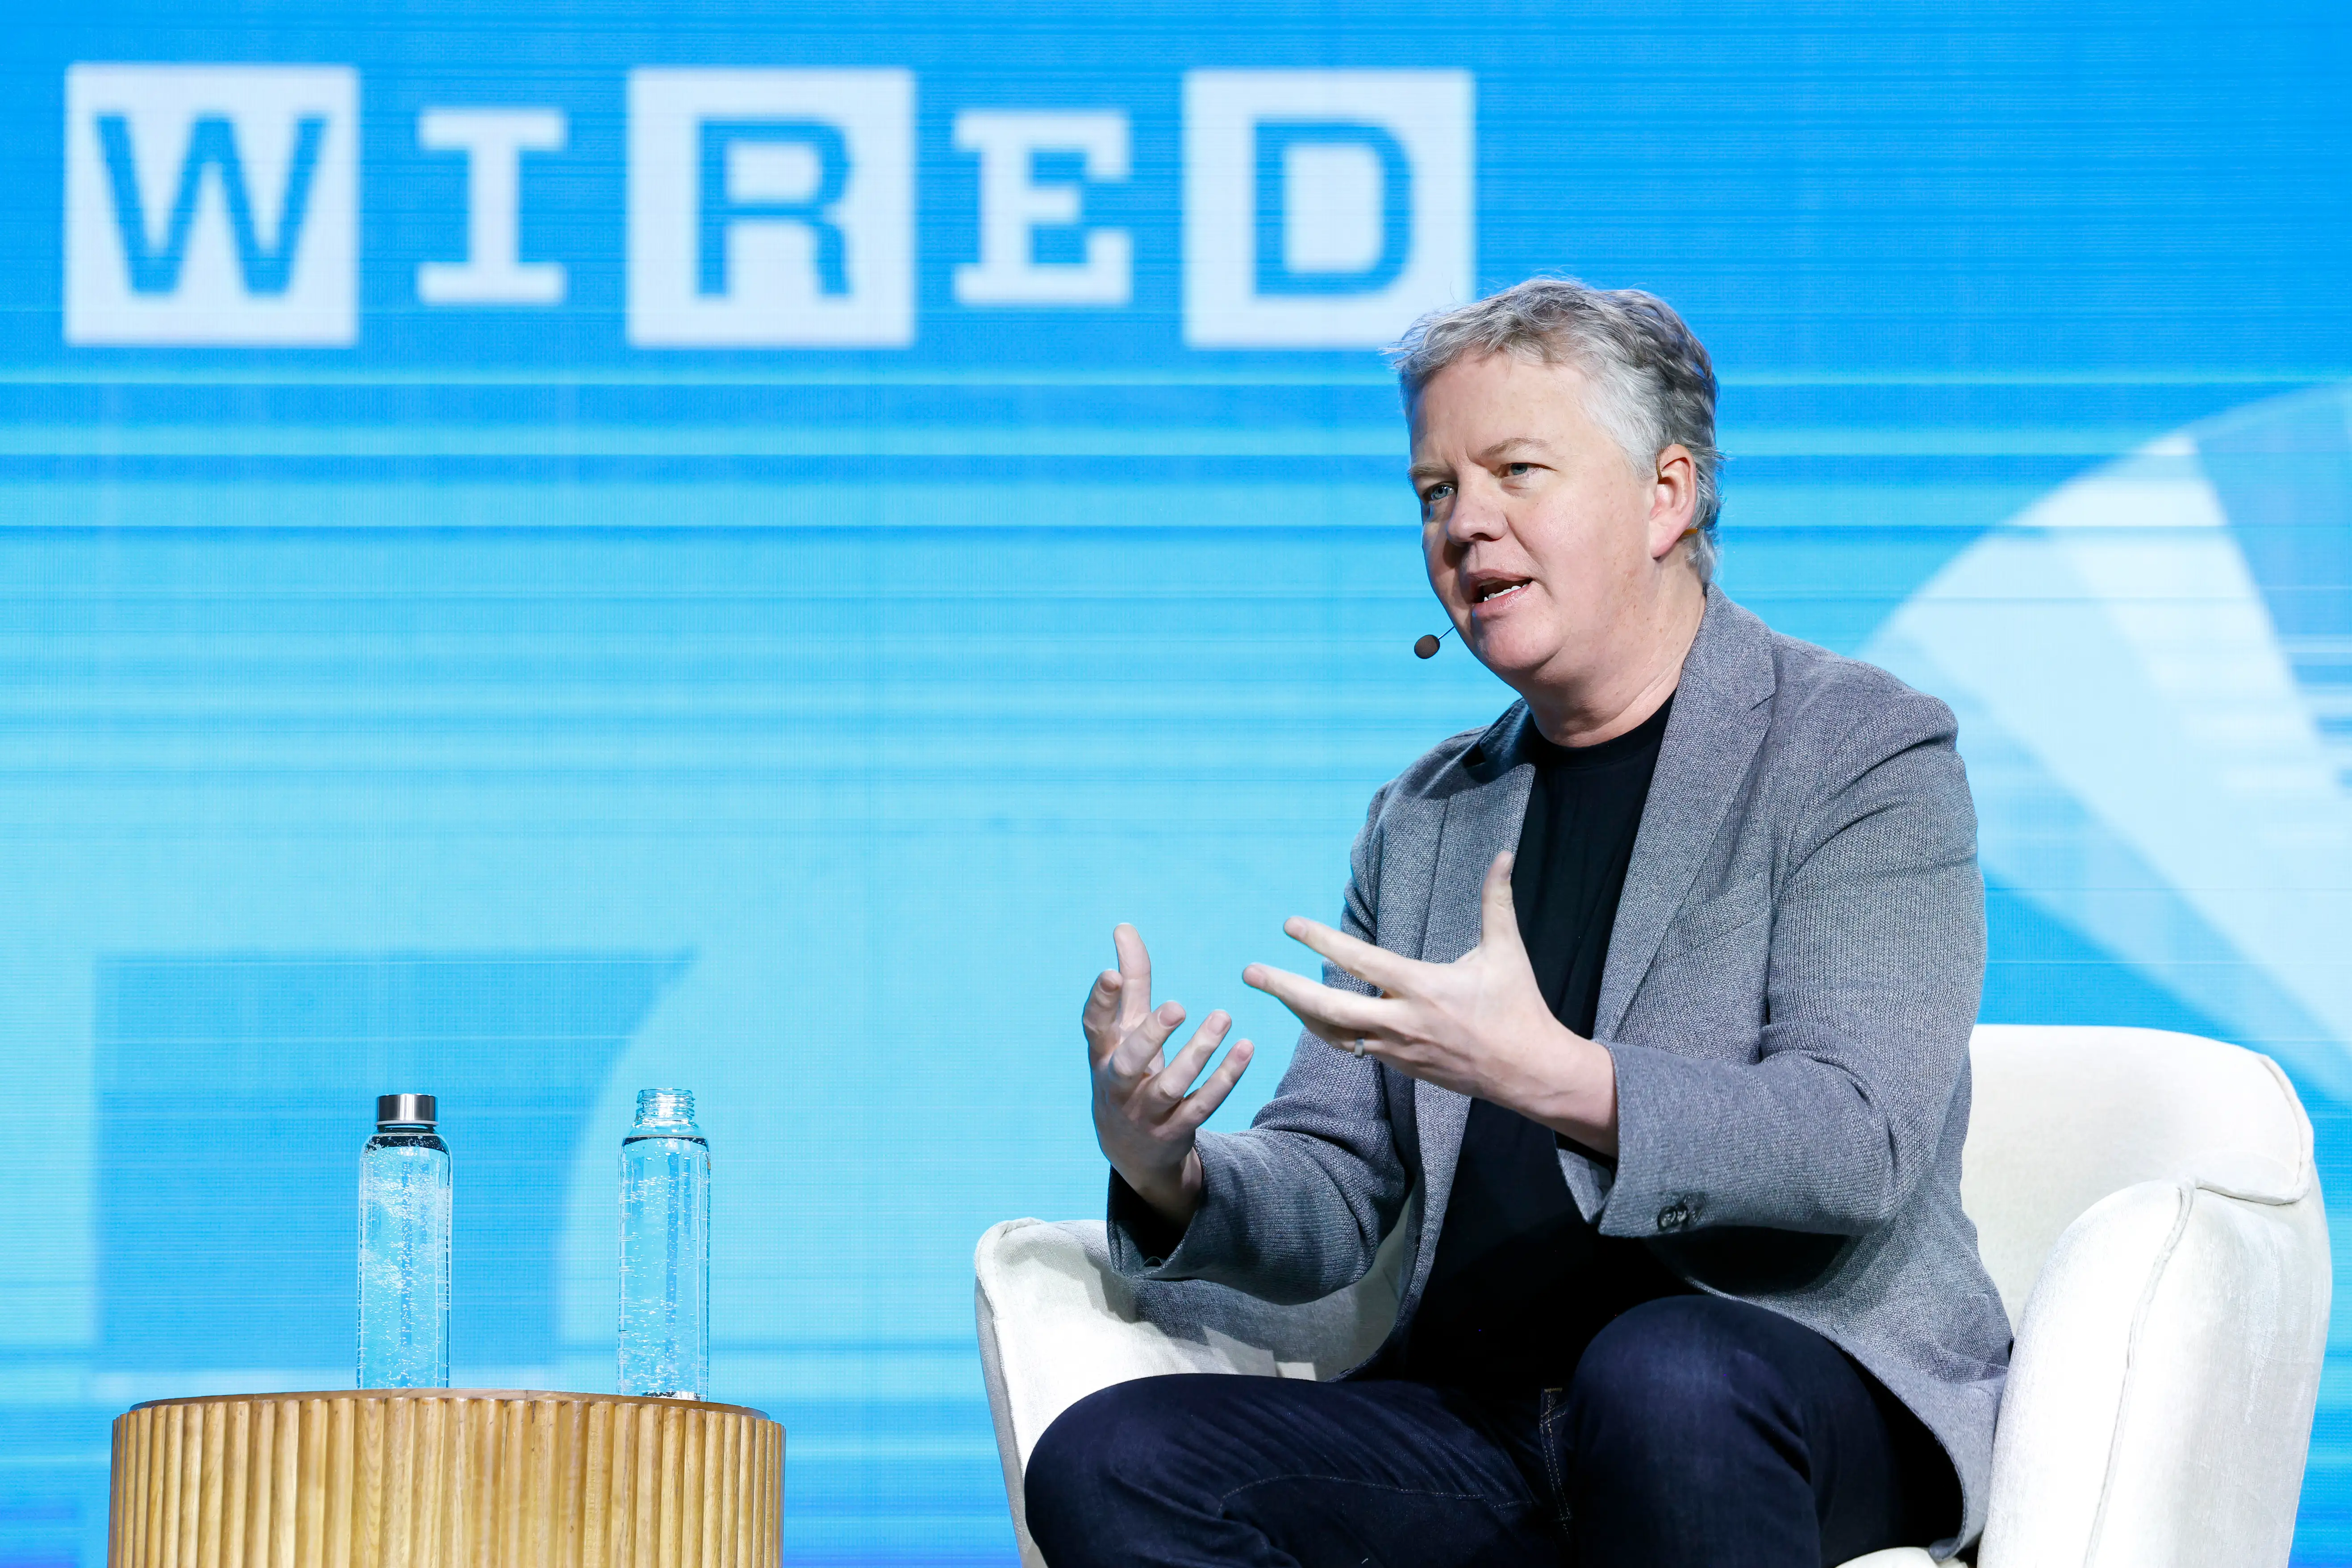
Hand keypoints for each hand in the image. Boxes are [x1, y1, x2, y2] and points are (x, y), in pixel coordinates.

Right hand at [1083, 923, 1255, 1229]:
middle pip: (1128, 1063)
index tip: (1112, 973)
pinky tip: (1245, 1048)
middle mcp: (1118, 1085)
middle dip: (1151, 1036)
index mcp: (1102, 1055)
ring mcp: (1145, 1112)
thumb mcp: (1124, 1031)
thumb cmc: (1128, 1072)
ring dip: (1198, 1053)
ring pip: (1170, 1086)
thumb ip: (1130, 982)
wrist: (1132, 1151)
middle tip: (1178, 1007)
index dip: (1100, 1002)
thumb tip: (1123, 927)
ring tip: (1223, 1017)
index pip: (1093, 1027)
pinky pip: (1202, 1105)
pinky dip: (1224, 1078)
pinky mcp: (1175, 1130)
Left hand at [1241, 851, 1617, 1152]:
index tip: (1288, 925)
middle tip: (1248, 972)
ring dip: (1297, 1010)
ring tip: (1272, 988)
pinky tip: (1309, 1015)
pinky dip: (1325, 1030)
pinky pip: (1349, 1048)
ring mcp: (1396, 1049)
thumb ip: (1496, 901)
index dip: (1320, 941)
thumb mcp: (1507, 950)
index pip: (1359, 961)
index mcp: (1422, 988)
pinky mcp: (1399, 1066)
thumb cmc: (1517, 1007)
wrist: (1528, 1072)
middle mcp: (1401, 1021)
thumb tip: (1504, 854)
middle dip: (1283, 988)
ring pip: (1331, 1033)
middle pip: (1327, 1009)